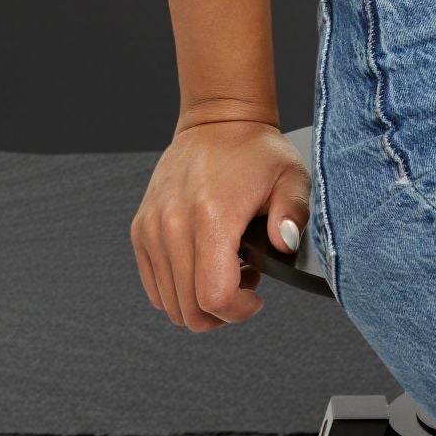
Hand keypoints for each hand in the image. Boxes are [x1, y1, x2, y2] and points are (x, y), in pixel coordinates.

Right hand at [130, 117, 310, 330]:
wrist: (217, 122)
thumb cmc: (255, 151)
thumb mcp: (291, 176)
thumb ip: (294, 214)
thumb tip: (285, 244)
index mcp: (212, 215)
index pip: (214, 296)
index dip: (238, 311)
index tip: (256, 297)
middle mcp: (174, 224)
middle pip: (189, 309)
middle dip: (222, 313)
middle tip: (244, 285)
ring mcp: (153, 228)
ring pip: (169, 302)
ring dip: (199, 301)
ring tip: (226, 271)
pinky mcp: (141, 229)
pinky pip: (154, 286)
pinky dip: (178, 289)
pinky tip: (203, 265)